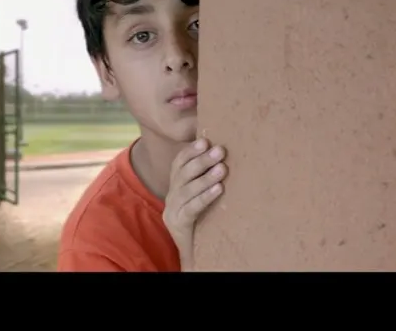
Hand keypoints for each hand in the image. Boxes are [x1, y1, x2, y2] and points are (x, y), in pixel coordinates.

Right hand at [162, 138, 227, 270]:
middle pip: (183, 174)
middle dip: (202, 160)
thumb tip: (225, 157)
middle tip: (220, 150)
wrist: (199, 255)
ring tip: (222, 168)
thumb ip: (209, 180)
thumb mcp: (205, 198)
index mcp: (175, 188)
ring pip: (186, 190)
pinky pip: (190, 208)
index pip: (178, 164)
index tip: (205, 140)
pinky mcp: (177, 225)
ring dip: (206, 177)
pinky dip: (205, 197)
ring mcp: (171, 212)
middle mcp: (170, 197)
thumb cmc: (207, 223)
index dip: (190, 151)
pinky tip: (218, 189)